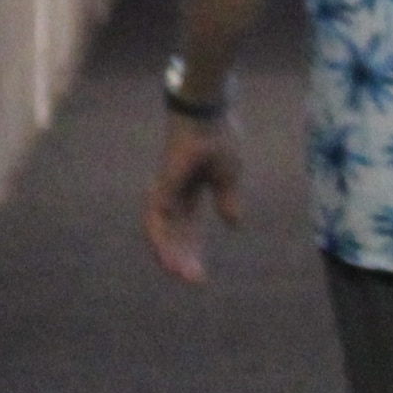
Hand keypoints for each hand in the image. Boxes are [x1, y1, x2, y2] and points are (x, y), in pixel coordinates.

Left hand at [145, 115, 245, 284]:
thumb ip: (229, 198)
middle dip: (182, 258)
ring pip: (161, 229)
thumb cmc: (218, 136)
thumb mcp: (229, 175)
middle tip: (193, 280)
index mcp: (188, 193)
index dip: (194, 252)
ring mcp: (165, 188)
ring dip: (169, 252)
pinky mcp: (164, 184)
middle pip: (174, 234)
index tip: (200, 276)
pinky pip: (158, 217)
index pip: (188, 230)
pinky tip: (168, 255)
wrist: (209, 111)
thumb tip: (233, 223)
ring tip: (177, 273)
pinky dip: (162, 237)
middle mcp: (173, 194)